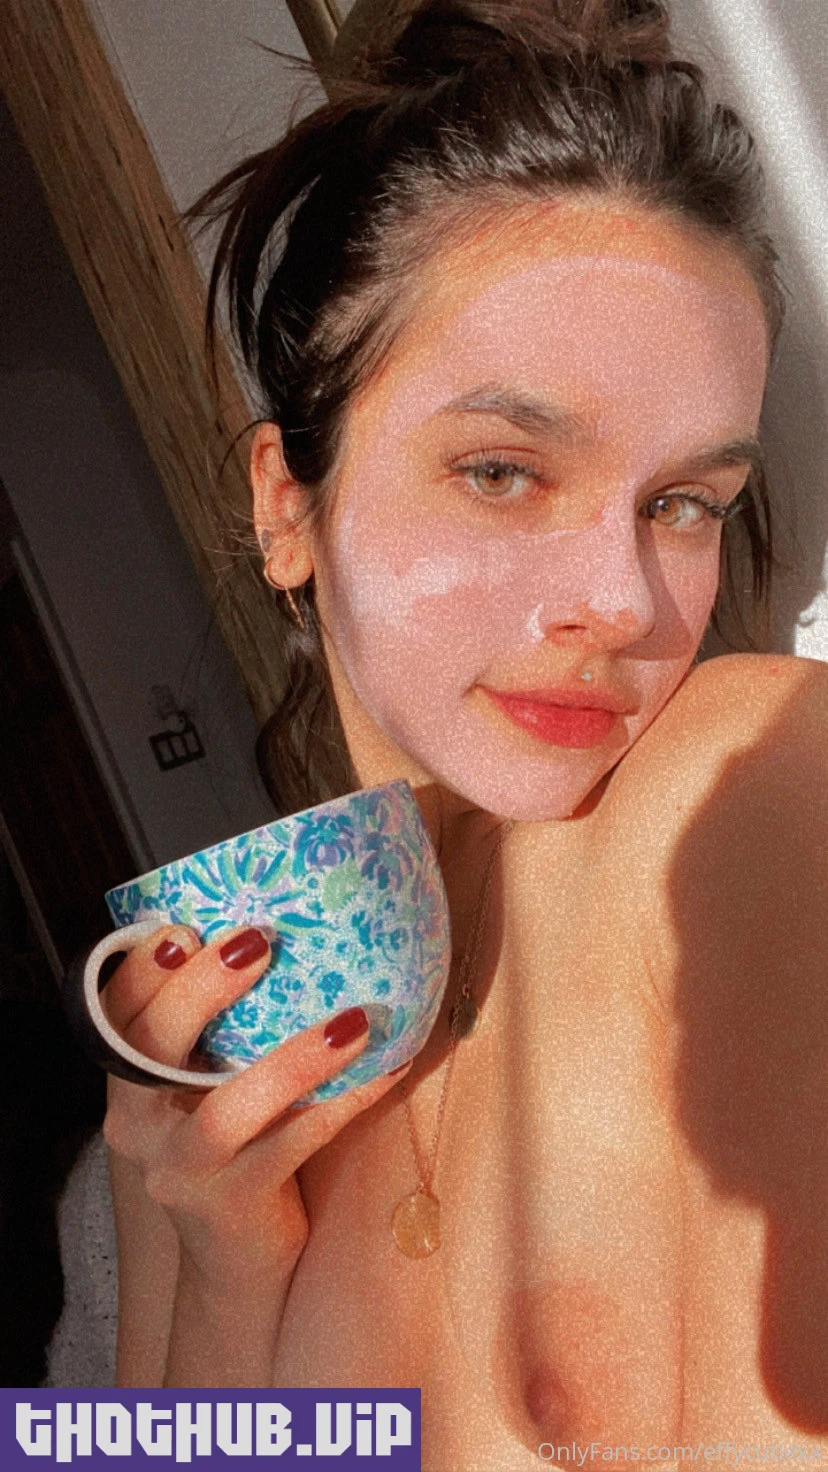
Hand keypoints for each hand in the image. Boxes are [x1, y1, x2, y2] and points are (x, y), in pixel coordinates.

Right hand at [102, 924, 407, 1289]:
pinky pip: (293, 1146)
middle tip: (258, 943)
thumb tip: (277, 938)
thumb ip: (217, 1033)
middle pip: (151, 1049)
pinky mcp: (230, 1206)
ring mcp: (181, 1171)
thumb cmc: (235, 1149)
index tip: (185, 927)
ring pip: (226, 1110)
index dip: (143, 971)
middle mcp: (139, 1127)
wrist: (238, 1264)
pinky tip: (384, 1071)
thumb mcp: (207, 1090)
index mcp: (129, 1085)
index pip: (116, 1016)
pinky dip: (342, 1103)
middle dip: (201, 990)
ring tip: (351, 1022)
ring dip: (292, 1060)